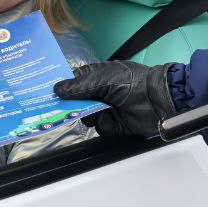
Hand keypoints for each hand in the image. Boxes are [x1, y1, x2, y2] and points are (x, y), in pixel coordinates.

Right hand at [53, 61, 175, 136]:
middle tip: (66, 110)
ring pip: (87, 118)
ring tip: (102, 112)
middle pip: (77, 104)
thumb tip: (57, 89)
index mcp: (97, 77)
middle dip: (74, 107)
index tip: (50, 95)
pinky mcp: (115, 125)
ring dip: (92, 117)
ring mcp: (107, 110)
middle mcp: (100, 93)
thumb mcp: (104, 78)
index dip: (63, 89)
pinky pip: (101, 129)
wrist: (157, 99)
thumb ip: (79, 85)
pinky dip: (105, 126)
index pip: (73, 83)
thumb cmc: (132, 81)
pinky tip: (112, 119)